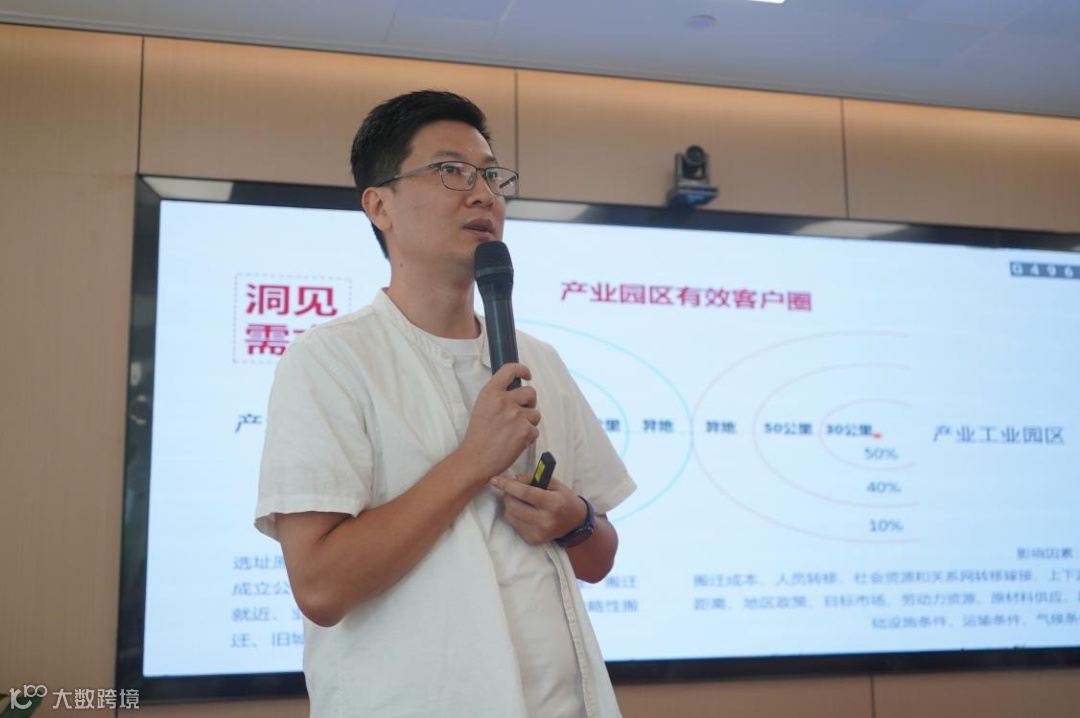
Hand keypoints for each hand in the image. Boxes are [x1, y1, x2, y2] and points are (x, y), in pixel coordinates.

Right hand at [459, 363, 540, 479]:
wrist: (476, 459)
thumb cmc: (478, 436)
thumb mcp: (482, 407)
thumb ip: (498, 397)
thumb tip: (517, 393)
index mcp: (490, 393)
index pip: (509, 370)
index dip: (521, 370)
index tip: (527, 375)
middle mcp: (504, 401)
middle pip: (530, 392)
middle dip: (530, 402)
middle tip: (522, 413)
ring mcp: (516, 416)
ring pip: (535, 413)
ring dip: (529, 422)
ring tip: (514, 432)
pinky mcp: (525, 431)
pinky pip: (535, 430)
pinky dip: (528, 437)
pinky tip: (515, 442)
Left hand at [490, 473, 587, 544]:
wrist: (575, 522)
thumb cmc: (563, 498)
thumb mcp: (552, 483)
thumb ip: (531, 479)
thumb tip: (509, 480)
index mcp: (553, 504)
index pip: (525, 493)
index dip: (508, 485)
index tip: (494, 480)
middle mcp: (545, 521)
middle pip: (514, 505)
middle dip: (508, 494)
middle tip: (512, 489)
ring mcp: (539, 533)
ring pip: (510, 515)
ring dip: (510, 505)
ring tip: (520, 501)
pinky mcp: (533, 540)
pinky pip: (514, 525)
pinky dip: (514, 515)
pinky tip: (524, 512)